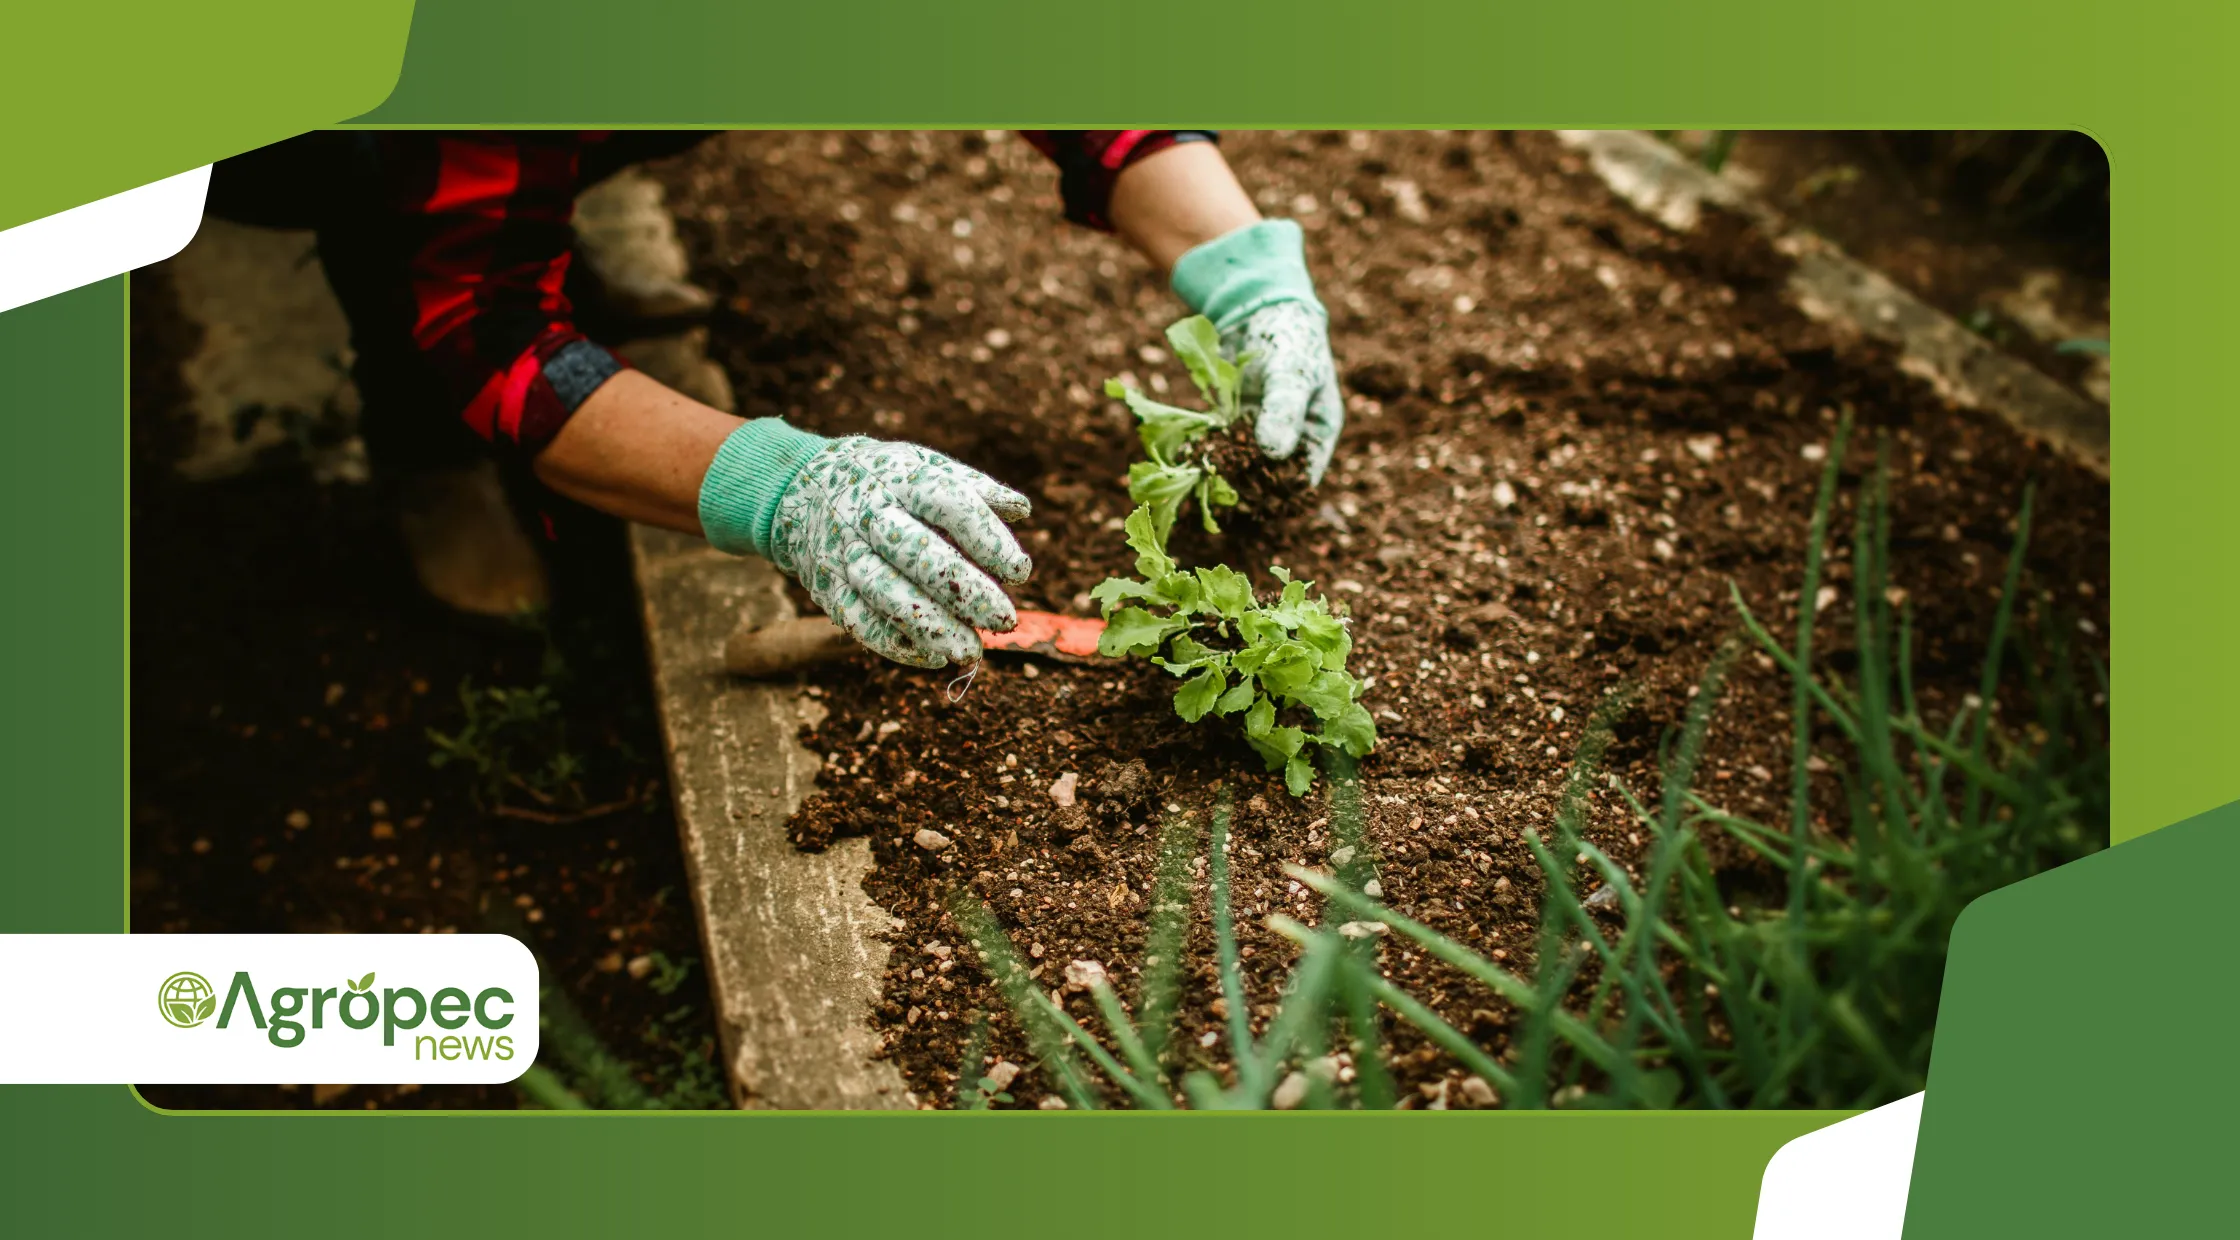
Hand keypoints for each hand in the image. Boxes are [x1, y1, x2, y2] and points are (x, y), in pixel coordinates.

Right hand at [768, 437, 1031, 667]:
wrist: (800, 488)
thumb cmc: (884, 479)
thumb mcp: (924, 465)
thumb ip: (975, 487)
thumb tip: (1021, 510)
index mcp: (902, 479)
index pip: (949, 505)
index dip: (986, 539)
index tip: (1020, 572)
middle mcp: (870, 514)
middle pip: (917, 554)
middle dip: (964, 591)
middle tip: (1005, 620)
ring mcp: (844, 552)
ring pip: (885, 593)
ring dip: (930, 627)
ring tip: (971, 651)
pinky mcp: (827, 587)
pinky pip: (857, 621)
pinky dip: (895, 644)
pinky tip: (933, 657)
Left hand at [1166, 218, 1344, 487]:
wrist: (1260, 306)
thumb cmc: (1289, 338)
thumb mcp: (1291, 373)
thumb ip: (1283, 411)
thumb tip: (1273, 453)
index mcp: (1318, 432)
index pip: (1304, 477)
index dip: (1282, 496)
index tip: (1256, 505)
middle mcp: (1290, 438)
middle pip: (1270, 477)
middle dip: (1246, 489)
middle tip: (1220, 500)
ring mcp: (1260, 432)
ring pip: (1243, 465)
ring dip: (1223, 475)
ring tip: (1201, 486)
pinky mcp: (1234, 422)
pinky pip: (1221, 445)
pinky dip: (1207, 453)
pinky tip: (1189, 461)